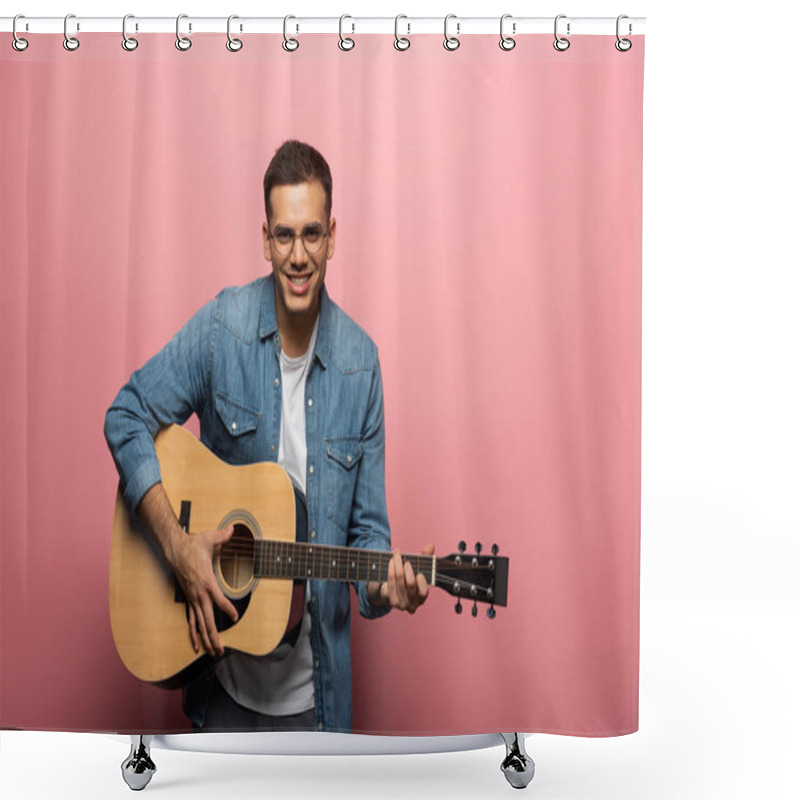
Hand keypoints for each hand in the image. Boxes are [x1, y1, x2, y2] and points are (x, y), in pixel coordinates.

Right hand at [169, 525, 237, 656]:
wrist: (174, 549)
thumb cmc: (193, 545)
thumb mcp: (210, 538)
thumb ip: (223, 536)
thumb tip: (233, 529)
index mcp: (207, 581)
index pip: (218, 599)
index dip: (227, 608)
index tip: (235, 616)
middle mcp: (199, 594)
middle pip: (207, 620)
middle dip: (214, 636)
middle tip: (221, 651)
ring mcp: (193, 598)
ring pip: (200, 624)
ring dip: (207, 639)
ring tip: (213, 653)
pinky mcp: (189, 599)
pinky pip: (192, 620)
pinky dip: (194, 633)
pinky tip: (197, 645)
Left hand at [375, 543, 434, 613]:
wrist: (391, 593)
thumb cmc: (408, 579)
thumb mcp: (418, 569)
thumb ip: (426, 558)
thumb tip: (431, 545)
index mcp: (422, 598)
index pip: (424, 592)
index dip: (421, 582)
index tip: (419, 572)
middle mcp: (412, 604)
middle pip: (410, 584)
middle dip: (408, 569)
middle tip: (406, 561)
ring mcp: (401, 604)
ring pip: (399, 580)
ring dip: (397, 564)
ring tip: (397, 555)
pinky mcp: (391, 600)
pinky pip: (390, 581)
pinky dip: (391, 568)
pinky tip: (391, 561)